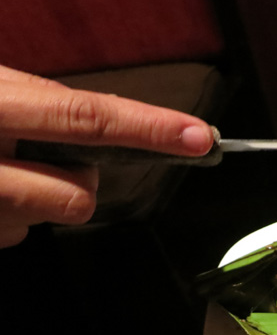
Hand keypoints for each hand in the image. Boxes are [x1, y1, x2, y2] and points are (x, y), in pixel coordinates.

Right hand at [0, 64, 213, 247]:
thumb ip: (43, 101)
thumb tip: (118, 119)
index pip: (86, 117)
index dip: (149, 130)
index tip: (198, 137)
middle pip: (79, 192)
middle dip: (82, 182)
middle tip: (48, 162)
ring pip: (59, 214)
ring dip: (44, 198)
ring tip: (6, 172)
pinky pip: (22, 233)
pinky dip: (15, 215)